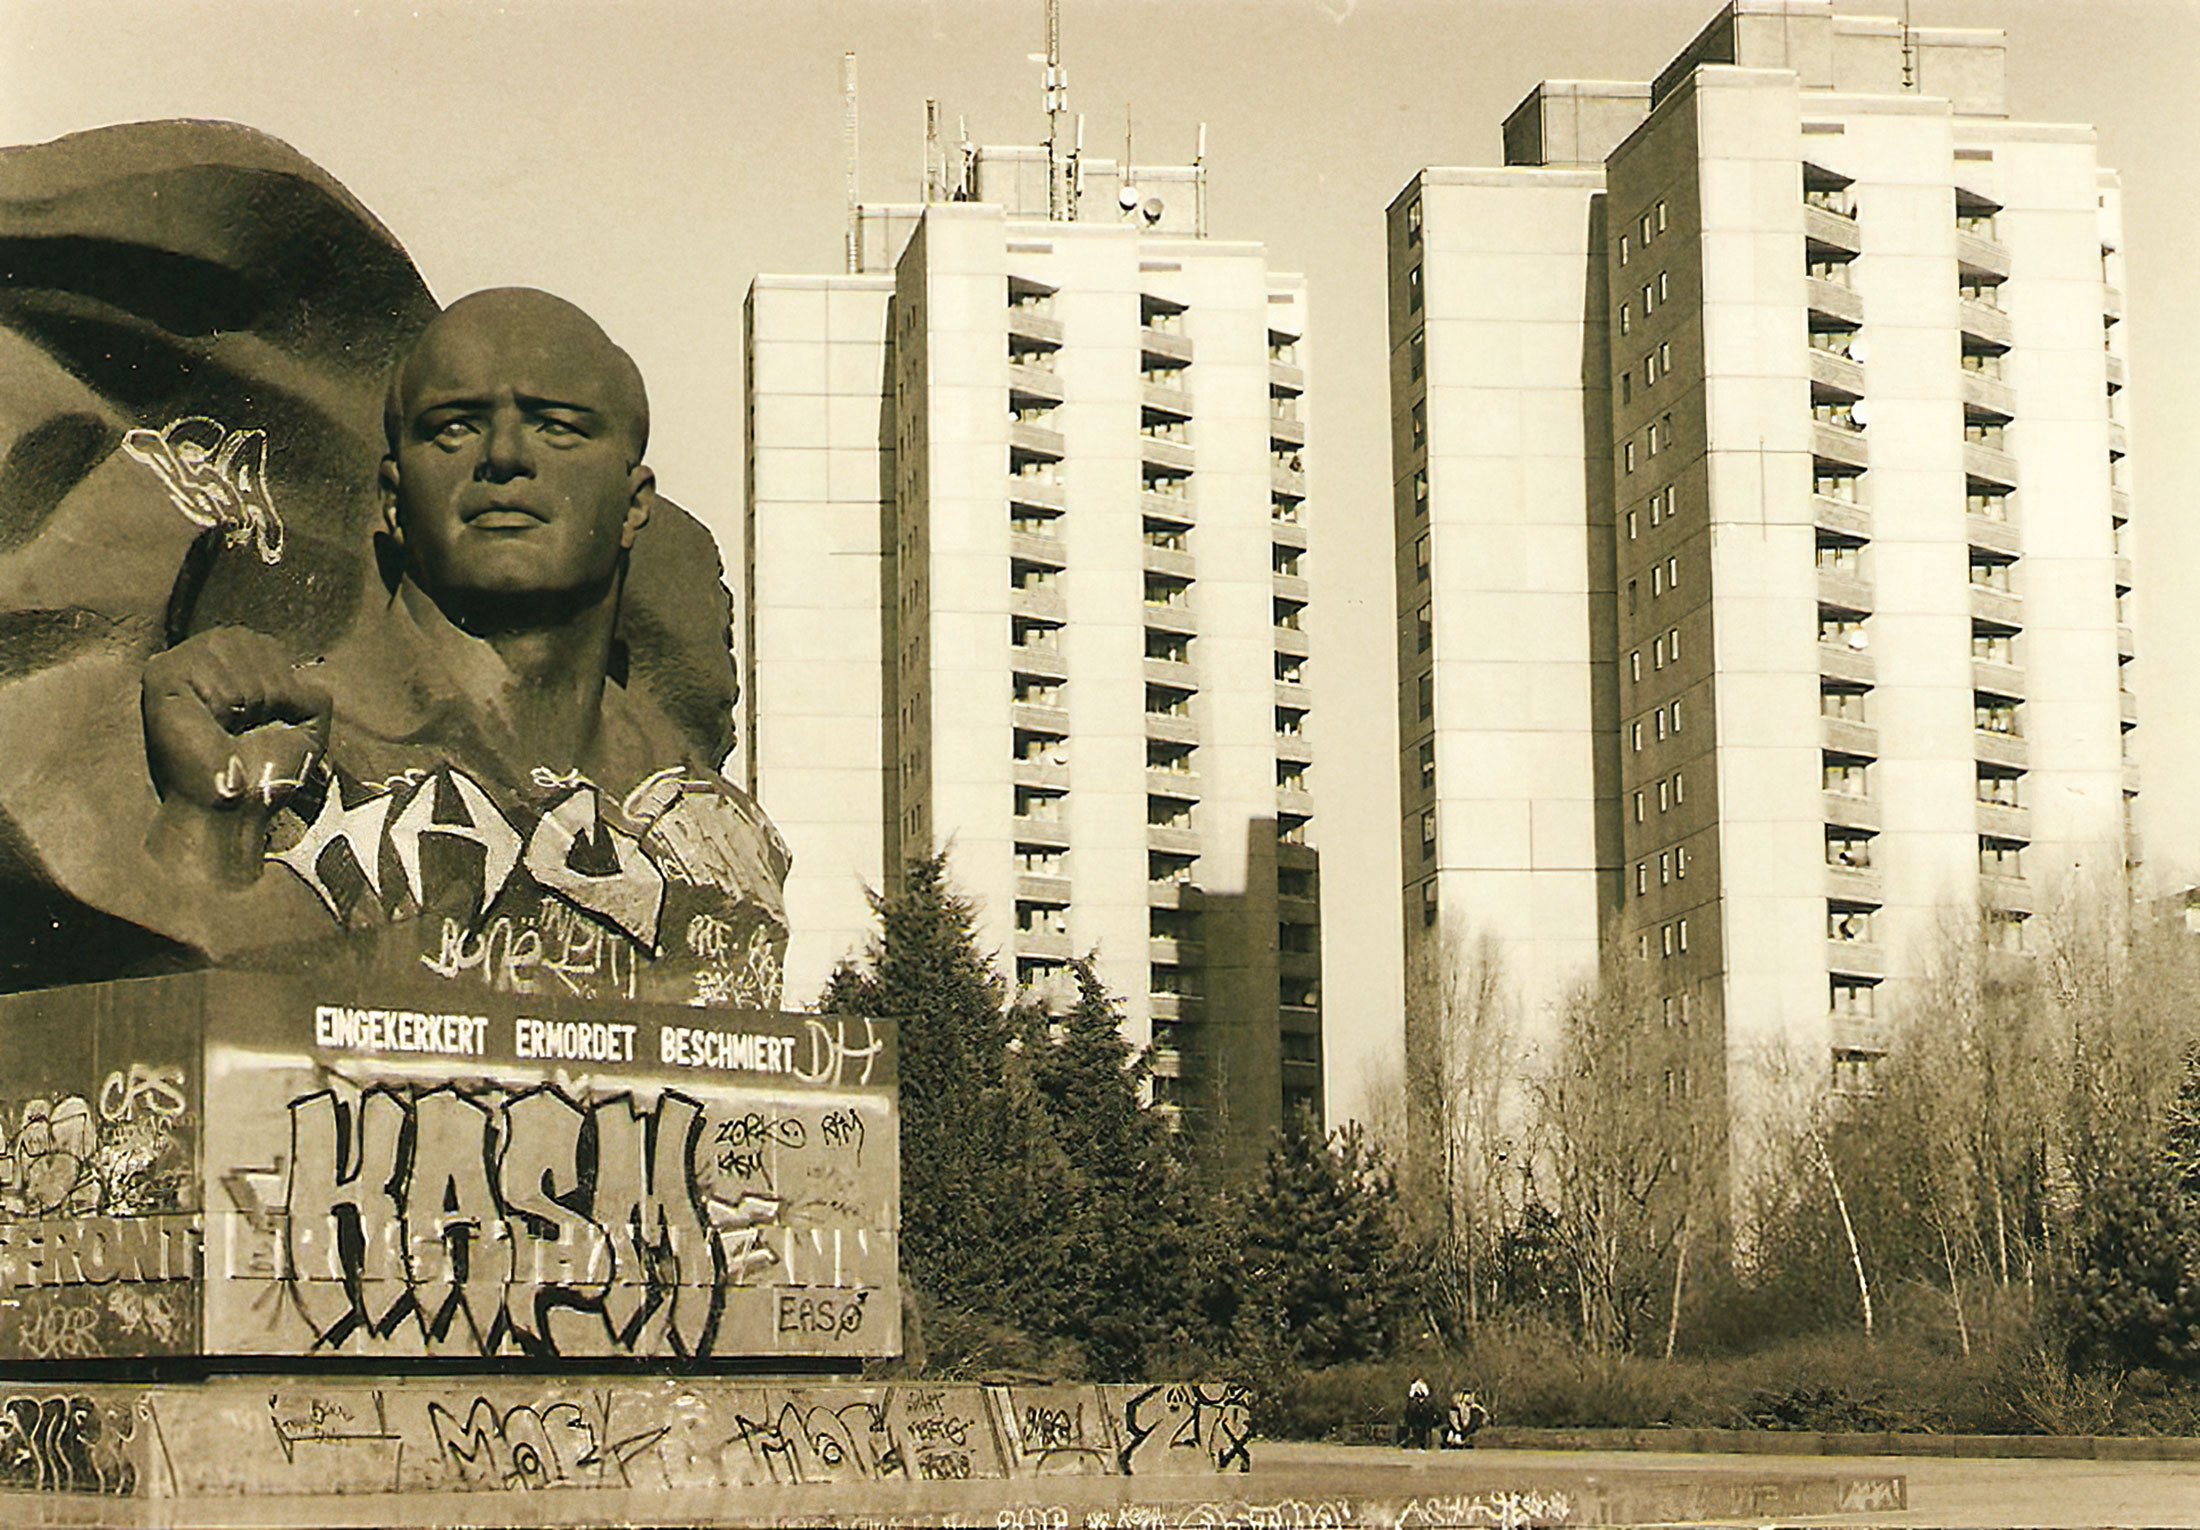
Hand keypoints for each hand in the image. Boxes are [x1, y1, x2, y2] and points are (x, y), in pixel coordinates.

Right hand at [142, 628, 331, 814]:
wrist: (238, 805)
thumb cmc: (267, 769)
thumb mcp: (307, 724)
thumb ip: (311, 689)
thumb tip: (302, 674)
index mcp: (235, 659)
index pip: (271, 647)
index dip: (281, 690)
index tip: (265, 723)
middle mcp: (206, 653)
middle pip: (256, 646)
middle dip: (267, 693)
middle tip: (245, 730)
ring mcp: (180, 662)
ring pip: (236, 656)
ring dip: (246, 702)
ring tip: (227, 730)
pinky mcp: (161, 675)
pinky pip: (207, 666)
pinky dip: (221, 702)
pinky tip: (212, 724)